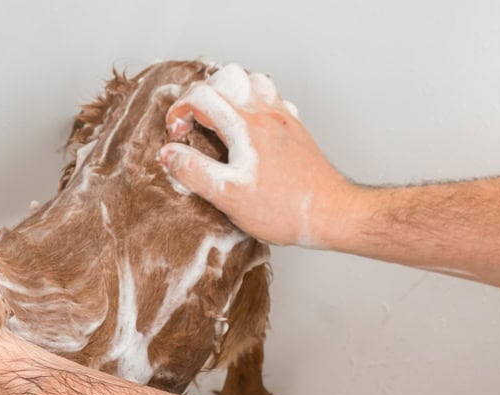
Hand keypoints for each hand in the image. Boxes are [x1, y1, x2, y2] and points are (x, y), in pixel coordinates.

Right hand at [159, 63, 358, 248]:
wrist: (331, 213)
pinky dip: (254, 105)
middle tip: (195, 122)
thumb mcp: (227, 195)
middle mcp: (266, 114)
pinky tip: (248, 129)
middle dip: (203, 94)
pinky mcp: (295, 130)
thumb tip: (169, 154)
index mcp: (245, 126)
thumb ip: (193, 171)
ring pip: (253, 81)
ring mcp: (283, 119)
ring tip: (219, 121)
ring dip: (230, 94)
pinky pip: (273, 100)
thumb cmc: (283, 208)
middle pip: (228, 77)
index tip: (176, 136)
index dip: (179, 112)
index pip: (202, 97)